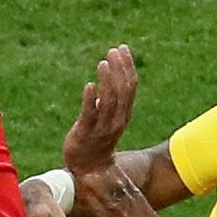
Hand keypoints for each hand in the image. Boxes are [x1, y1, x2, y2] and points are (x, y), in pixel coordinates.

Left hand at [65, 44, 136, 178]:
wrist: (89, 168)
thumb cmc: (98, 140)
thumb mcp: (110, 118)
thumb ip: (112, 98)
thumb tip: (111, 73)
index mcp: (124, 115)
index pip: (130, 87)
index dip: (128, 67)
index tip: (123, 49)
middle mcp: (116, 120)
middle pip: (122, 91)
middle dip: (119, 69)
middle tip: (112, 51)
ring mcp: (102, 127)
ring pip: (109, 101)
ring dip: (107, 80)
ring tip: (102, 63)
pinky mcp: (85, 133)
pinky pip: (90, 114)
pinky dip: (91, 100)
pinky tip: (89, 85)